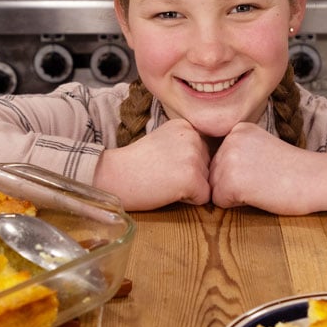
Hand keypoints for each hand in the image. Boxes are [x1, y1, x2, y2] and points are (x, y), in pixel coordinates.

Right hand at [93, 119, 210, 209]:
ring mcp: (193, 157)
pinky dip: (188, 201)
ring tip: (164, 181)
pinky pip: (204, 198)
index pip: (204, 151)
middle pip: (208, 166)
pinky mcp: (192, 178)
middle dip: (191, 176)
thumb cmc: (135, 163)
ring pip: (207, 182)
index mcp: (187, 126)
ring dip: (190, 188)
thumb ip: (186, 143)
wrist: (115, 176)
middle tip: (163, 173)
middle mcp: (193, 137)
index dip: (185, 163)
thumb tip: (212, 159)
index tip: (163, 162)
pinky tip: (168, 191)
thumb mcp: (163, 140)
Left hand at [209, 123, 326, 213]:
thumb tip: (209, 170)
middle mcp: (230, 140)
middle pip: (213, 173)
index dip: (239, 171)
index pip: (219, 159)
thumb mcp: (260, 146)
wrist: (317, 178)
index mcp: (238, 129)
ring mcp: (228, 159)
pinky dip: (237, 205)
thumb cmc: (293, 169)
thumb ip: (237, 151)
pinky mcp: (230, 181)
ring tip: (261, 185)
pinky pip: (219, 202)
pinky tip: (259, 194)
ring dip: (234, 194)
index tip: (263, 168)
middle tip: (264, 179)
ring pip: (214, 188)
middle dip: (233, 183)